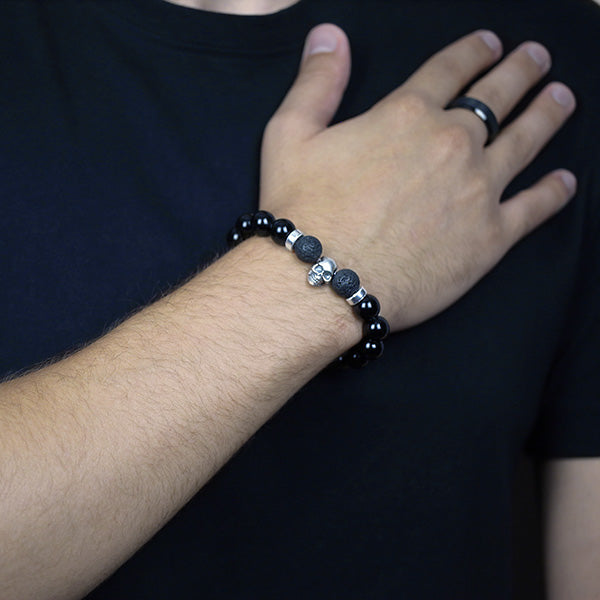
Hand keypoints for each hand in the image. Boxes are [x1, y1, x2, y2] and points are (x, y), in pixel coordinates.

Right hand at [259, 25, 575, 330]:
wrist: (325, 282)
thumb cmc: (304, 211)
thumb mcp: (290, 136)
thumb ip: (316, 82)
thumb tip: (329, 34)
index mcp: (407, 115)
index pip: (451, 69)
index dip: (474, 51)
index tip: (491, 43)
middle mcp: (452, 144)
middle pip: (497, 97)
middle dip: (520, 71)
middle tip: (538, 59)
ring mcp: (477, 190)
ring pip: (526, 141)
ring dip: (547, 115)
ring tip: (563, 98)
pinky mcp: (489, 238)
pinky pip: (533, 208)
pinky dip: (553, 192)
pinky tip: (566, 182)